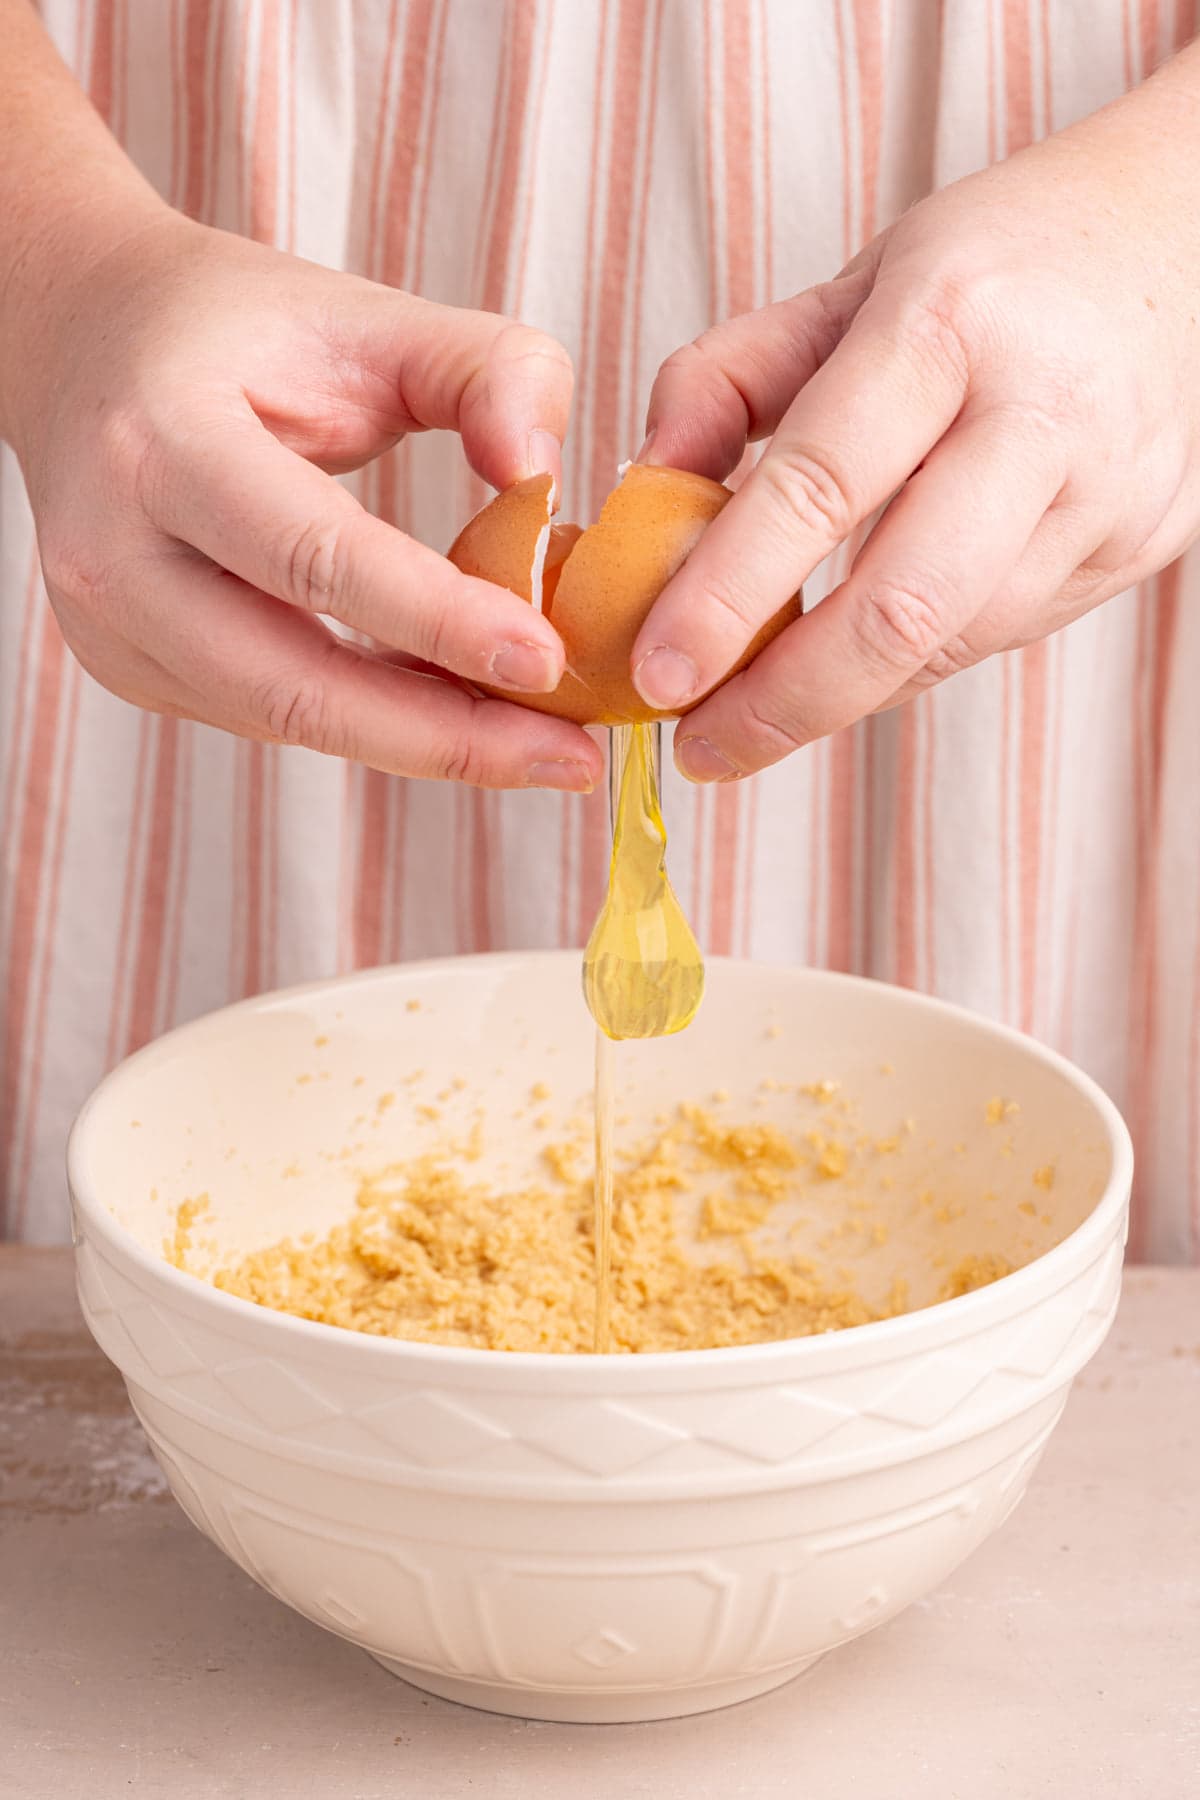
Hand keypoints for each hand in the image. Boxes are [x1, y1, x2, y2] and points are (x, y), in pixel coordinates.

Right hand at [3, 207, 601, 791]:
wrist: (85, 341)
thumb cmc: (235, 329)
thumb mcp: (365, 314)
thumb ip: (483, 368)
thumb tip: (545, 476)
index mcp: (161, 439)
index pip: (314, 555)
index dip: (436, 618)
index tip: (547, 659)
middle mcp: (114, 551)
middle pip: (294, 684)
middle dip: (445, 735)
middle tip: (571, 754)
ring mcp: (113, 627)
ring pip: (289, 720)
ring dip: (424, 741)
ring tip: (539, 742)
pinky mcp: (136, 669)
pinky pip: (275, 716)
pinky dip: (377, 723)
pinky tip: (458, 712)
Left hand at [631, 46, 1199, 781]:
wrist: (1182, 236)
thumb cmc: (992, 264)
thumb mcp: (849, 283)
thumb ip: (727, 379)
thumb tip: (642, 491)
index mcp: (947, 321)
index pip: (818, 483)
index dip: (725, 595)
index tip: (656, 672)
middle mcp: (1042, 411)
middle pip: (902, 607)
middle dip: (787, 701)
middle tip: (702, 747)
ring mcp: (1108, 490)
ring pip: (954, 643)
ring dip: (842, 693)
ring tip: (759, 704)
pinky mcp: (1141, 544)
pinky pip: (999, 634)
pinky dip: (911, 659)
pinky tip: (859, 649)